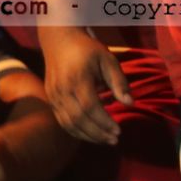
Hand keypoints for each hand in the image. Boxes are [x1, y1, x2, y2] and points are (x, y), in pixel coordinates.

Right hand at [40, 29, 129, 144]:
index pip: (90, 107)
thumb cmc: (87, 49)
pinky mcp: (50, 99)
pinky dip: (76, 131)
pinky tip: (91, 134)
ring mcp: (53, 95)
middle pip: (78, 118)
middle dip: (98, 133)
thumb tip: (130, 103)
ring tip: (105, 140)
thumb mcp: (108, 59)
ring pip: (68, 123)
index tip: (119, 130)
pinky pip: (62, 120)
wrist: (58, 40)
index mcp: (77, 78)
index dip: (104, 121)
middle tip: (114, 140)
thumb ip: (119, 81)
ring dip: (87, 136)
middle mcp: (62, 89)